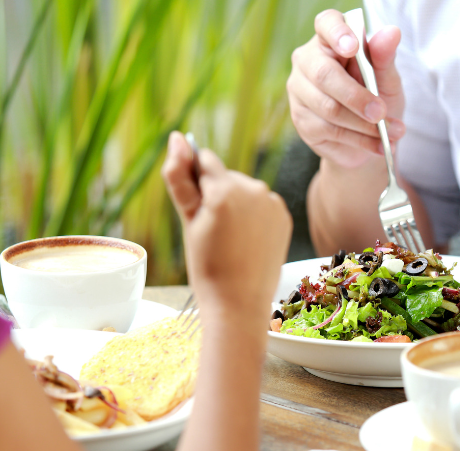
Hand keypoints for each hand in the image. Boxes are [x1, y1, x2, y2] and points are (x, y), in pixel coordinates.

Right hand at [161, 132, 291, 327]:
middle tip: (211, 232)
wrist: (239, 304)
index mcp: (225, 188)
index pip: (204, 160)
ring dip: (234, 204)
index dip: (195, 183)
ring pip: (243, 189)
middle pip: (225, 175)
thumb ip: (180, 176)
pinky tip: (247, 240)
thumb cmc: (207, 266)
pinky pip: (261, 204)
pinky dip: (252, 216)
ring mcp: (272, 202)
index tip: (196, 210)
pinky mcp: (283, 215)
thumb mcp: (188, 221)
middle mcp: (253, 188)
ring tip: (230, 240)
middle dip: (215, 194)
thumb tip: (176, 137)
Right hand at [287, 9, 405, 168]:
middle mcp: (308, 61)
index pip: (326, 24)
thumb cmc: (377, 99)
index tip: (354, 48)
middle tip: (381, 112)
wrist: (369, 141)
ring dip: (363, 124)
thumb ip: (385, 58)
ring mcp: (299, 91)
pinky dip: (359, 139)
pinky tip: (378, 145)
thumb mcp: (387, 79)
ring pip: (328, 107)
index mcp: (330, 40)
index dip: (337, 33)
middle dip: (357, 96)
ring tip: (390, 133)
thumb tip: (392, 33)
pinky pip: (329, 130)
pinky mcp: (301, 120)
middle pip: (324, 74)